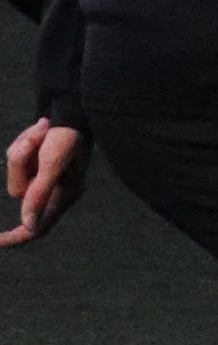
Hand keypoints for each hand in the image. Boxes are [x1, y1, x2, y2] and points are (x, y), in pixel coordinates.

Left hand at [0, 117, 87, 247]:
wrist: (74, 106)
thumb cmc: (68, 135)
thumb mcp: (52, 163)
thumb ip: (39, 194)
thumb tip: (28, 226)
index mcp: (63, 196)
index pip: (36, 227)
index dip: (16, 237)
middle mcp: (54, 189)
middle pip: (19, 191)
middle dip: (20, 164)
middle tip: (32, 140)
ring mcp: (45, 175)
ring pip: (17, 172)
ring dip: (22, 150)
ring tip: (40, 131)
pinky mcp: (39, 162)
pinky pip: (19, 160)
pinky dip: (23, 144)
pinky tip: (40, 130)